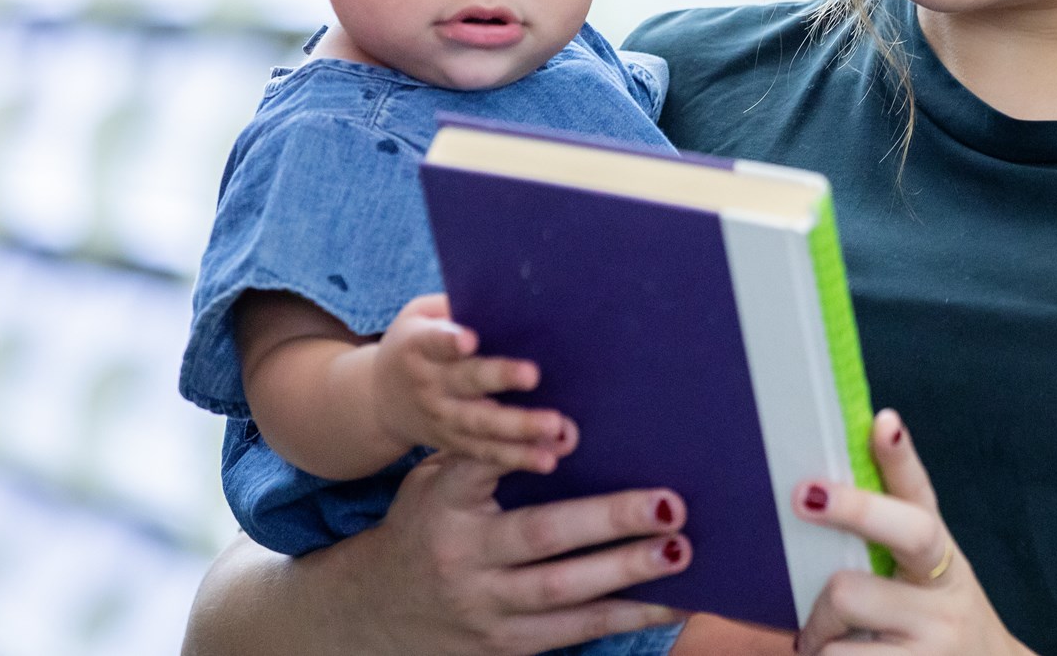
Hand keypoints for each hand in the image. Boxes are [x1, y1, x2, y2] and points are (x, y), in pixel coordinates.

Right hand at [333, 454, 692, 655]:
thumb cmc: (425, 525)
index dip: (523, 447)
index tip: (571, 430)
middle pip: (540, 535)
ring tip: (681, 553)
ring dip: (627, 574)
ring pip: (563, 593)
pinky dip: (627, 616)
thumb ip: (485, 455)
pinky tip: (674, 601)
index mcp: (444, 503)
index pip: (480, 468)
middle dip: (608, 519)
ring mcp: (485, 608)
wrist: (374, 612)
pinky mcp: (506, 646)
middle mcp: (463, 558)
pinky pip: (575, 632)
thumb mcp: (434, 481)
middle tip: (668, 505)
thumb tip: (565, 423)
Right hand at [373, 294, 571, 472]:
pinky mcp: (454, 443)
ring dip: (518, 427)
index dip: (450, 341)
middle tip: (533, 375)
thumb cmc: (413, 343)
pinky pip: (486, 453)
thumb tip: (494, 296)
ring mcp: (441, 418)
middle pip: (465, 382)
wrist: (379, 400)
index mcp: (417, 347)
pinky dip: (516, 458)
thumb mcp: (417, 317)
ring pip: (480, 425)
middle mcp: (429, 385)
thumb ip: (449, 307)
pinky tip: (547, 459)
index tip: (470, 339)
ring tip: (552, 425)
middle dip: (499, 378)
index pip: (434, 343)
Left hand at [790, 410, 1034, 655]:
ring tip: (827, 645)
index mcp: (940, 552)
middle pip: (852, 585)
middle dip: (822, 601)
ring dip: (820, 639)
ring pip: (838, 637)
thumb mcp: (925, 572)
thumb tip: (820, 486)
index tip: (883, 424)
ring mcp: (932, 643)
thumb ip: (886, 533)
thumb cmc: (936, 616)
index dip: (899, 459)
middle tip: (818, 609)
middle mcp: (943, 593)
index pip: (918, 499)